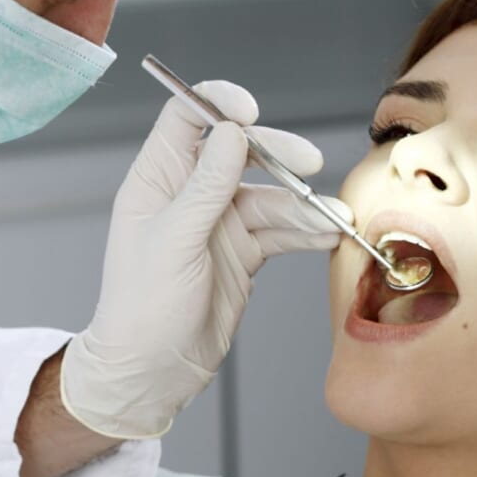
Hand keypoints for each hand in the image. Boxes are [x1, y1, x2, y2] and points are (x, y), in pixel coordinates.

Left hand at [60, 81, 348, 438]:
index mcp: (158, 180)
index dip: (218, 104)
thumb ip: (205, 188)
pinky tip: (328, 236)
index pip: (187, 118)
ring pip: (269, 196)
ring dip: (303, 206)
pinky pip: (280, 232)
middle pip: (240, 152)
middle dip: (278, 156)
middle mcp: (189, 195)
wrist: (151, 373)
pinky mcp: (242, 253)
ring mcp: (218, 223)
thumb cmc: (141, 310)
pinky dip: (306, 233)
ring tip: (335, 218)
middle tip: (310, 166)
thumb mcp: (173, 243)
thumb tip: (230, 133)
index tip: (251, 110)